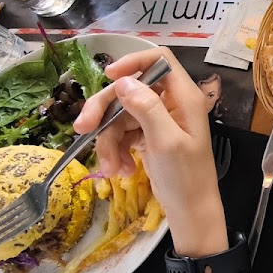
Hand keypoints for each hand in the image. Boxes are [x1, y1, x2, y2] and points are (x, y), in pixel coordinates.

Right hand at [74, 47, 225, 252]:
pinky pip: (122, 133)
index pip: (159, 60)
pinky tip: (118, 170)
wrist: (190, 213)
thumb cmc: (185, 177)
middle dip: (105, 110)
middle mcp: (171, 103)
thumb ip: (146, 108)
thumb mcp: (166, 141)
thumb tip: (122, 81)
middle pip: (129, 89)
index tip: (108, 77)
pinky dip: (115, 150)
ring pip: (120, 114)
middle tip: (82, 129)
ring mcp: (158, 120)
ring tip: (109, 168)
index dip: (133, 62)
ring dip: (108, 140)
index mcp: (183, 96)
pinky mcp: (147, 137)